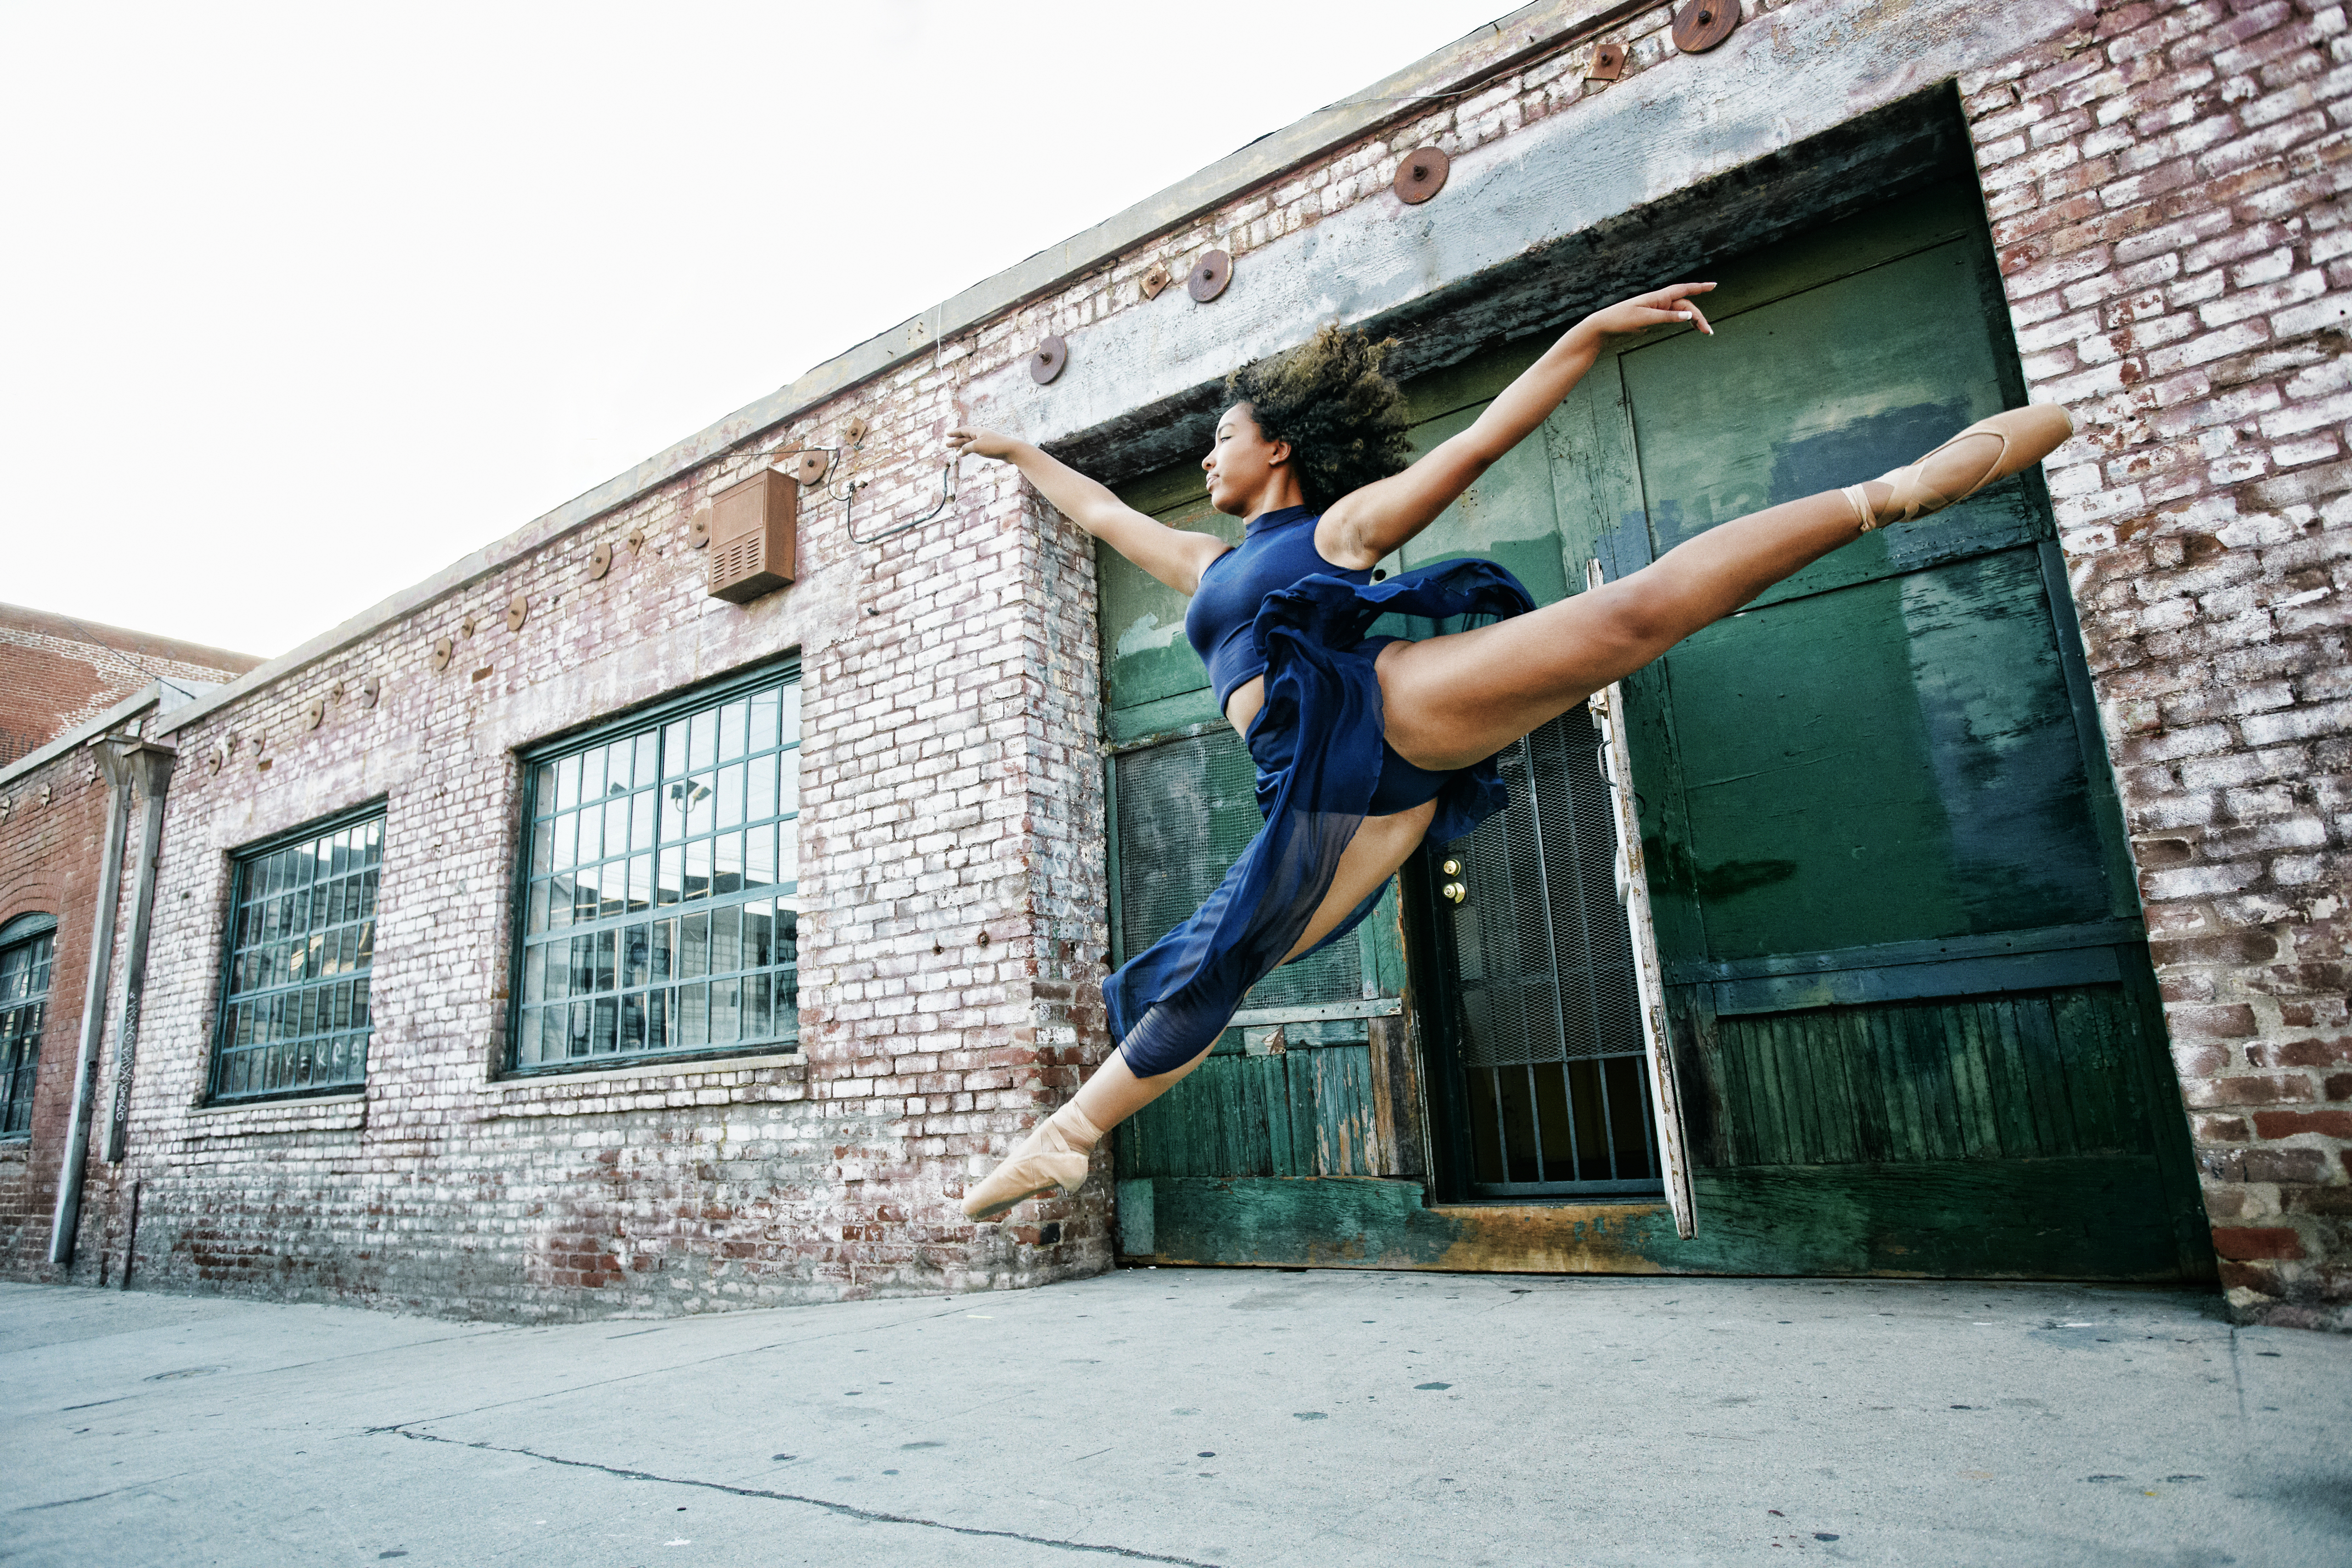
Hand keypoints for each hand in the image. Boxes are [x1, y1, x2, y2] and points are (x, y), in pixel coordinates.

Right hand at [946, 426, 1021, 460]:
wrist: (1012, 450)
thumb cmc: (995, 446)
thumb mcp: (977, 446)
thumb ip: (966, 448)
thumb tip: (959, 452)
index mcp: (977, 431)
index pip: (963, 430)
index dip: (954, 433)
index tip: (947, 434)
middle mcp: (981, 434)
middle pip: (966, 437)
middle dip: (956, 441)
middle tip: (946, 445)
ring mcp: (986, 441)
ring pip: (971, 443)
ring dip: (962, 446)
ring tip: (954, 449)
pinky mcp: (990, 448)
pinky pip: (976, 448)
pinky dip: (969, 450)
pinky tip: (967, 453)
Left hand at [1581, 281, 1715, 338]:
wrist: (1603, 325)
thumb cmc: (1621, 320)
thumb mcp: (1645, 319)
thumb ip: (1668, 317)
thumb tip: (1689, 315)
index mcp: (1658, 297)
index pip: (1684, 290)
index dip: (1700, 287)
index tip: (1714, 285)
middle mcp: (1659, 301)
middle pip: (1685, 306)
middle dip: (1699, 317)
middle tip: (1708, 332)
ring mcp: (1656, 309)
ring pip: (1680, 312)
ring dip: (1692, 320)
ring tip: (1703, 331)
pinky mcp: (1652, 317)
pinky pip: (1672, 317)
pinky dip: (1682, 321)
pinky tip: (1689, 326)